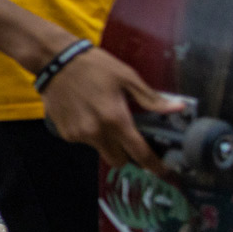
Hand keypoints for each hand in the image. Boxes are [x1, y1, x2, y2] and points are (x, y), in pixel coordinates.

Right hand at [41, 47, 181, 174]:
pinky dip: (87, 133)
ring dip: (105, 141)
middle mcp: (97, 132)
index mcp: (116, 119)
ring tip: (100, 118)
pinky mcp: (64, 132)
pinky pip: (82, 140)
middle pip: (118, 160)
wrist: (54, 60)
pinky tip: (83, 114)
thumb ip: (150, 98)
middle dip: (126, 155)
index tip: (163, 172)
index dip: (154, 166)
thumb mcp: (126, 76)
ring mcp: (78, 134)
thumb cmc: (94, 66)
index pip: (140, 153)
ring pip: (99, 150)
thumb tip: (178, 108)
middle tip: (126, 139)